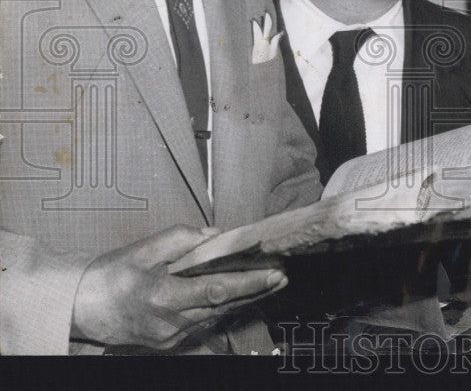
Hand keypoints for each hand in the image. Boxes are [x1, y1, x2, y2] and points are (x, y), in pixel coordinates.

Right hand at [70, 224, 288, 349]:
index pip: (216, 290)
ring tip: (272, 282)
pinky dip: (224, 307)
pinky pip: (204, 322)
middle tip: (283, 275)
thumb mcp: (144, 248)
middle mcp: (171, 322)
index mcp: (163, 296)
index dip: (249, 283)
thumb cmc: (111, 276)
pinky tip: (242, 295)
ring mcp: (170, 336)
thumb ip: (182, 239)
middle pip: (223, 306)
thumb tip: (216, 236)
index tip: (274, 272)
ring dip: (245, 299)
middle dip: (257, 291)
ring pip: (217, 316)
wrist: (81, 310)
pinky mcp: (169, 341)